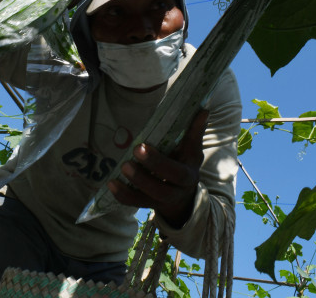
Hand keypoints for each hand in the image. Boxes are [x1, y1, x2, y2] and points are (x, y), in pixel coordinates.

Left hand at [107, 110, 208, 227]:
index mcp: (189, 174)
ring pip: (148, 197)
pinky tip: (111, 182)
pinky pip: (135, 203)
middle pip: (163, 186)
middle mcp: (178, 190)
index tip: (142, 145)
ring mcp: (163, 200)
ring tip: (122, 167)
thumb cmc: (185, 164)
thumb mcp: (193, 150)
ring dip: (133, 183)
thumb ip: (195, 132)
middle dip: (146, 171)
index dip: (159, 161)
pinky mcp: (150, 205)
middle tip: (133, 151)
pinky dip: (122, 195)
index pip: (176, 171)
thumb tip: (204, 110)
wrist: (184, 195)